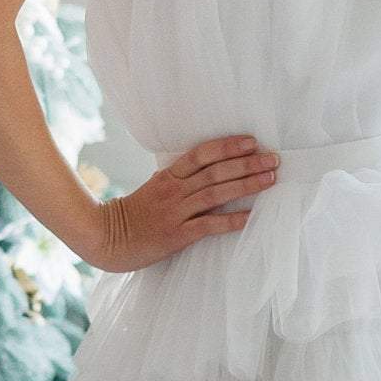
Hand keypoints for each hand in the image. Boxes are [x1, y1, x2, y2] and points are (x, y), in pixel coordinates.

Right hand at [83, 132, 279, 273]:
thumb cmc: (133, 215)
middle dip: (247, 163)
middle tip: (273, 158)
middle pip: (215, 171)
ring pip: (216, 193)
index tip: (252, 141)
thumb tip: (204, 169)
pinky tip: (251, 216)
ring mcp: (175, 212)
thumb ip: (177, 179)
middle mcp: (174, 190)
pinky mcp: (177, 235)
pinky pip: (208, 225)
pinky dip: (231, 220)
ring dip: (246, 185)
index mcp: (168, 176)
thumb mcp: (153, 189)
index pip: (201, 154)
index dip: (228, 146)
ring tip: (270, 179)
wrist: (106, 239)